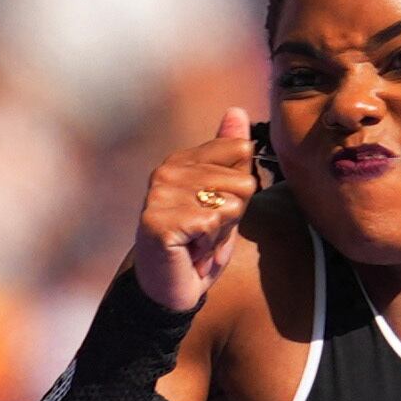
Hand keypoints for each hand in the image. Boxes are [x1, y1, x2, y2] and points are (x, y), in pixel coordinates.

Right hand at [128, 108, 260, 314]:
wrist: (170, 290)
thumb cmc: (198, 244)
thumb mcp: (223, 196)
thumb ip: (229, 157)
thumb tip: (237, 111)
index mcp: (181, 160)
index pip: (241, 151)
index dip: (239, 190)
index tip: (215, 211)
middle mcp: (167, 171)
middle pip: (242, 180)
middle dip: (233, 216)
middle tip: (206, 233)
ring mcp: (159, 196)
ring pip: (230, 203)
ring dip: (222, 233)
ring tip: (199, 242)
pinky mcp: (159, 222)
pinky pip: (212, 223)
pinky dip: (210, 246)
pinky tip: (191, 252)